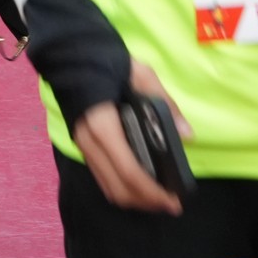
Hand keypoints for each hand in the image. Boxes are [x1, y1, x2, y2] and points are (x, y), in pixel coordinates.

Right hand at [69, 61, 185, 213]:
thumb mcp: (141, 73)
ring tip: (158, 199)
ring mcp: (83, 146)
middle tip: (171, 205)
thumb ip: (165, 102)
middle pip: (118, 188)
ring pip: (108, 188)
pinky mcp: (82, 146)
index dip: (152, 192)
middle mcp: (89, 142)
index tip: (173, 200)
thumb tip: (187, 135)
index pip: (128, 171)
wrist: (70, 53)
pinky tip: (140, 186)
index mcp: (103, 125)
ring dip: (134, 200)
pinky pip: (103, 178)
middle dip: (146, 202)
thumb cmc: (106, 61)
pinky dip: (122, 189)